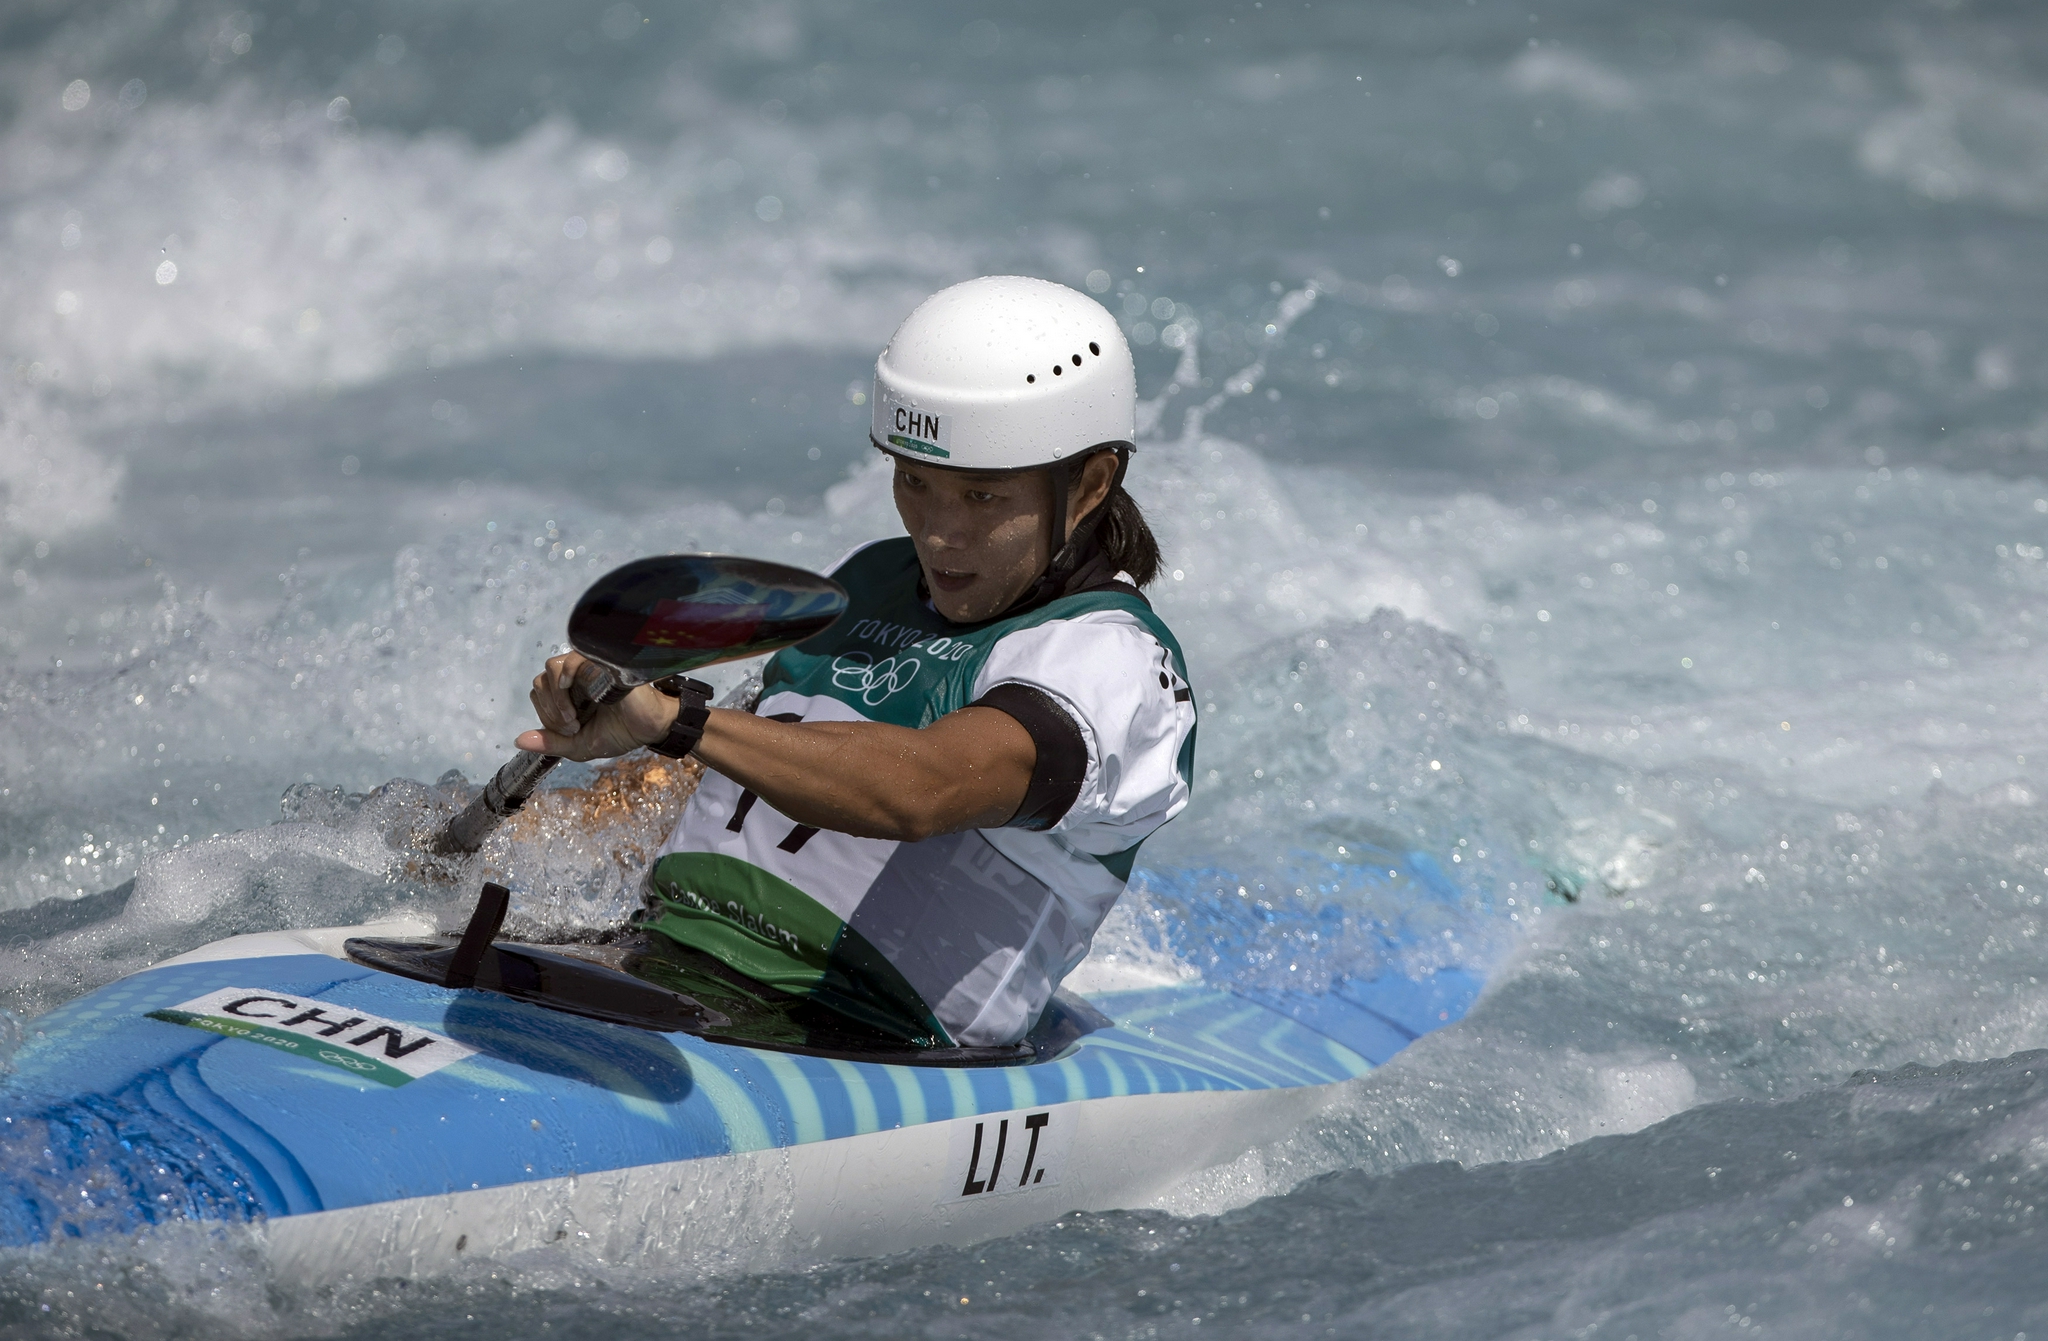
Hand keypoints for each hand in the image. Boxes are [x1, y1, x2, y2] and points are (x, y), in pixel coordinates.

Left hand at [515, 651, 679, 761]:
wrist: (651, 728)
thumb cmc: (621, 733)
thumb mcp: (579, 745)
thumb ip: (551, 742)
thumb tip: (518, 740)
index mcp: (569, 693)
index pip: (540, 694)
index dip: (546, 714)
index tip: (570, 730)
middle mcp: (575, 677)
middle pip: (540, 682)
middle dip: (550, 711)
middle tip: (572, 726)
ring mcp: (586, 668)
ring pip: (550, 669)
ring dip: (555, 698)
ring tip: (574, 717)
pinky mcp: (598, 663)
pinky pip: (570, 658)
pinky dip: (564, 676)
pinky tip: (571, 693)